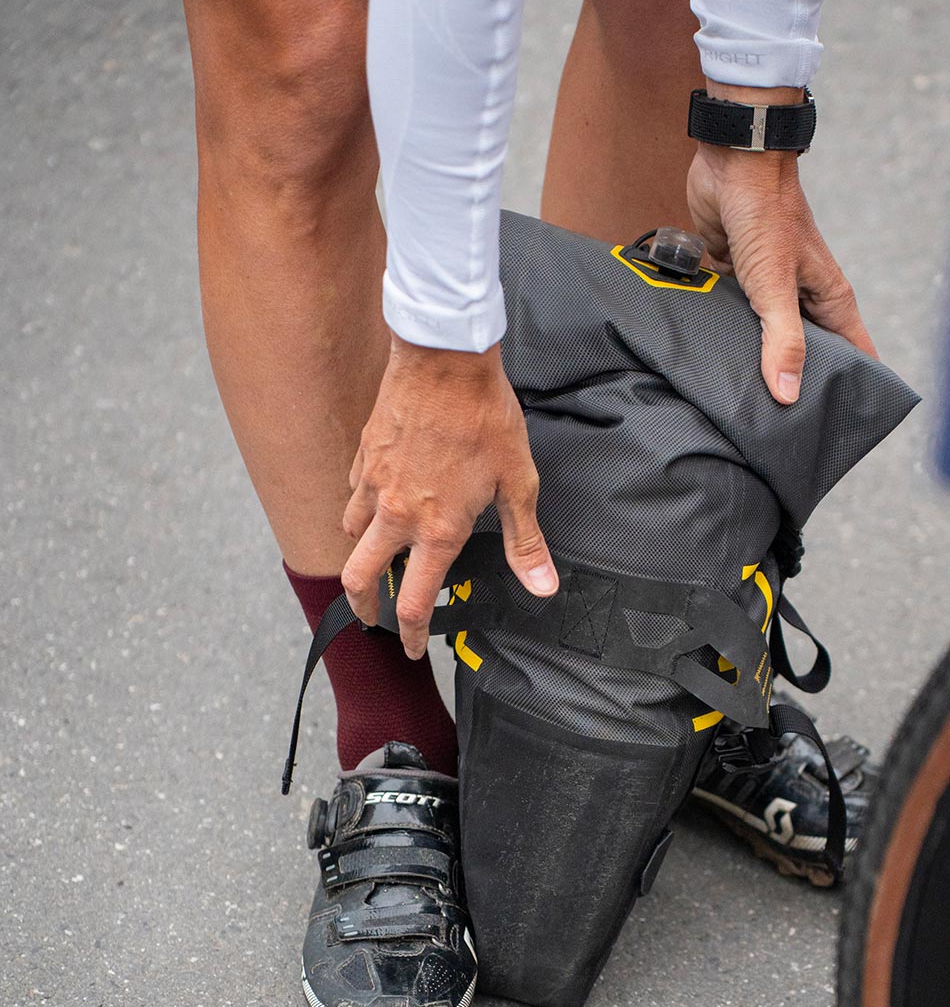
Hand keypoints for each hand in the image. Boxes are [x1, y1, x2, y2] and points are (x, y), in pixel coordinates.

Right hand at [342, 337, 556, 657]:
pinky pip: (354, 494)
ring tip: (376, 560)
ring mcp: (373, 484)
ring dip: (361, 556)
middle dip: (363, 608)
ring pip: (351, 536)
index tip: (414, 647)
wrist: (445, 359)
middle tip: (372, 618)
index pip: (411, 604)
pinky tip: (378, 504)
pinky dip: (362, 510)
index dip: (411, 635)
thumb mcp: (518, 484)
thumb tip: (542, 587)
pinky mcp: (365, 456)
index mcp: (436, 531)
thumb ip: (525, 542)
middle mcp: (397, 515)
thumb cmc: (485, 417)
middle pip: (359, 579)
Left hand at [687, 87, 876, 404]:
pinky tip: (711, 363)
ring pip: (767, 338)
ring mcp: (770, 288)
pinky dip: (724, 336)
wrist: (733, 163)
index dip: (856, 386)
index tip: (848, 424)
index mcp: (828, 299)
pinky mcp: (737, 278)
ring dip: (755, 362)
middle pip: (808, 352)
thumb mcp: (776, 286)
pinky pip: (734, 318)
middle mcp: (803, 297)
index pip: (855, 353)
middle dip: (798, 384)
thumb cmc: (765, 215)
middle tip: (783, 429)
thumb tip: (788, 395)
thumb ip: (782, 340)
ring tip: (743, 405)